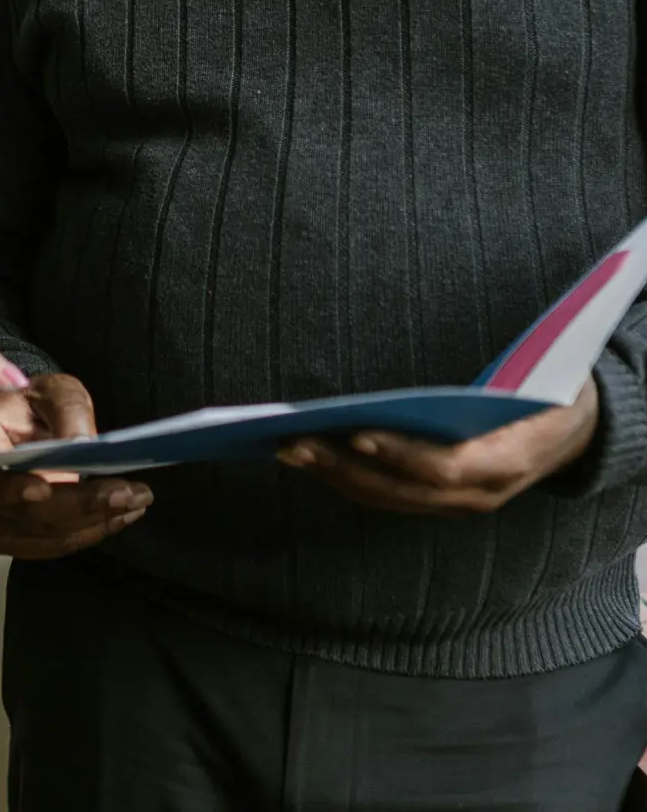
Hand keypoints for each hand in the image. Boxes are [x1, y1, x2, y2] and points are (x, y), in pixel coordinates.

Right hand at [0, 374, 152, 559]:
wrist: (27, 425)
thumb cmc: (32, 405)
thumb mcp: (52, 390)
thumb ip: (67, 410)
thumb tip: (82, 443)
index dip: (10, 489)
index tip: (47, 487)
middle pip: (23, 514)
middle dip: (78, 506)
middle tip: (125, 492)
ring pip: (44, 536)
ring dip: (93, 523)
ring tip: (136, 501)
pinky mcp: (17, 538)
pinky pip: (54, 544)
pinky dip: (90, 532)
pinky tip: (121, 515)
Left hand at [277, 378, 599, 513]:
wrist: (579, 428)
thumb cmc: (549, 388)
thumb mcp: (537, 380)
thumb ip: (497, 380)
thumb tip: (434, 363)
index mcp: (509, 460)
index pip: (446, 466)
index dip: (399, 453)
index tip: (354, 433)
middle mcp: (482, 493)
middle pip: (402, 489)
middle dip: (344, 466)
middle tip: (294, 441)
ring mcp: (461, 504)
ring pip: (388, 498)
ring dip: (335, 475)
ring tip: (288, 447)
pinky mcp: (441, 501)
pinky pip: (389, 496)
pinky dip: (349, 478)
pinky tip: (313, 457)